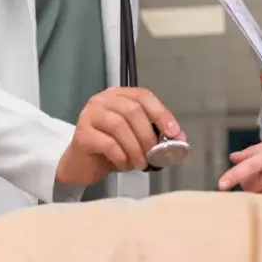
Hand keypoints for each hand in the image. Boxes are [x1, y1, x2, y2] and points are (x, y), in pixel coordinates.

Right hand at [56, 87, 185, 183]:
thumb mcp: (135, 139)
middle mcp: (102, 101)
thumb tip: (179, 139)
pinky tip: (124, 164)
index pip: (143, 96)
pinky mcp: (82, 135)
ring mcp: (89, 116)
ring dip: (135, 148)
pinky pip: (107, 143)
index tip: (173, 133)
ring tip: (140, 163)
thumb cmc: (109, 150)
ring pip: (119, 126)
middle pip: (132, 110)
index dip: (161, 113)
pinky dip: (121, 156)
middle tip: (154, 155)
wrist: (81, 165)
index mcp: (118, 96)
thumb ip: (154, 134)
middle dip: (147, 135)